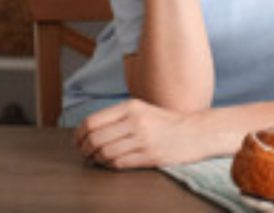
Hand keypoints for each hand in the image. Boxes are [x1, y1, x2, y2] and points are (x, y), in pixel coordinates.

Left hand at [74, 98, 210, 168]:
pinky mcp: (149, 156)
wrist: (195, 132)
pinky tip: (112, 163)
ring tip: (98, 160)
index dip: (79, 135)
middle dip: (85, 150)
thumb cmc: (165, 122)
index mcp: (131, 107)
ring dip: (97, 160)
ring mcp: (143, 139)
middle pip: (95, 139)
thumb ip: (117, 117)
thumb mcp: (141, 110)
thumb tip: (88, 131)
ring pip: (105, 153)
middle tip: (85, 154)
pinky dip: (110, 166)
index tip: (78, 142)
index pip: (92, 122)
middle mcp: (135, 121)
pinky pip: (118, 164)